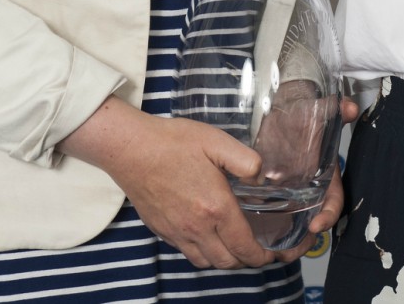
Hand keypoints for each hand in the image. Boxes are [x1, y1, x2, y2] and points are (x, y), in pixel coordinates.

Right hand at [59, 98, 274, 269]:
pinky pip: (187, 253)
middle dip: (246, 260)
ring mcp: (177, 232)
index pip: (244, 247)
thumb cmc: (173, 142)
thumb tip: (261, 178)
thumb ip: (246, 161)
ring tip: (232, 243)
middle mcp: (197, 227)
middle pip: (227, 262)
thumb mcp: (217, 141)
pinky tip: (206, 234)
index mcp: (216, 207)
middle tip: (255, 248)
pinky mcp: (162, 230)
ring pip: (206, 262)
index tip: (272, 253)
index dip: (263, 256)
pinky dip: (202, 252)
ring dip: (224, 259)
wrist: (131, 149)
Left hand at [271, 96, 358, 261]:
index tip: (315, 226)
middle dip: (303, 242)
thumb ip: (336, 109)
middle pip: (312, 223)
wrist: (282, 110)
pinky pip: (271, 217)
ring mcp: (291, 194)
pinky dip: (264, 229)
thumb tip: (349, 106)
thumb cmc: (303, 113)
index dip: (327, 216)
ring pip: (292, 225)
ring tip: (270, 253)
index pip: (333, 202)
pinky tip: (250, 237)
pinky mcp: (271, 193)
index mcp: (326, 177)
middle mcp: (310, 190)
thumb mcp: (319, 110)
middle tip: (288, 252)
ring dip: (284, 242)